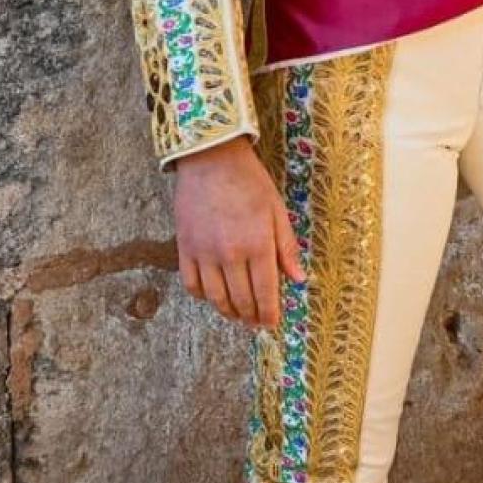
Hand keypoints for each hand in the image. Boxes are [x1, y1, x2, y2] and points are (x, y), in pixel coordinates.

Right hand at [173, 137, 305, 328]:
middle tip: (255, 323)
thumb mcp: (277, 212)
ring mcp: (204, 253)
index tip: (271, 323)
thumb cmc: (250, 183)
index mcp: (258, 245)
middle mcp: (230, 254)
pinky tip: (213, 296)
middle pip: (241, 299)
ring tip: (237, 315)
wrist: (211, 159)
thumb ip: (287, 248)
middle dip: (250, 316)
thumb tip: (299, 279)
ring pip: (216, 297)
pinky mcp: (184, 247)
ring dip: (228, 311)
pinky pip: (192, 283)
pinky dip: (202, 296)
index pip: (266, 292)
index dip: (269, 313)